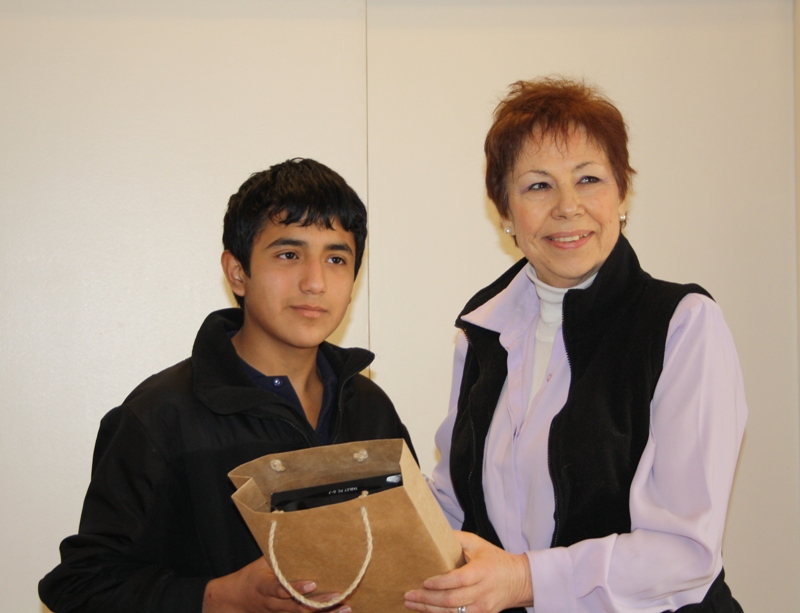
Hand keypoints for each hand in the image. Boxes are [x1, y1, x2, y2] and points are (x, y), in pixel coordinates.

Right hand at [202, 556, 349, 612]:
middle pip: (297, 607)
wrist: (235, 600)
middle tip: (338, 597)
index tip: (312, 583)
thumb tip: (293, 530)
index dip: (296, 588)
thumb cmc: (252, 576)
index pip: (280, 589)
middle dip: (319, 604)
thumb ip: (277, 552)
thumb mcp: (261, 562)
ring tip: (346, 609)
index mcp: (264, 586)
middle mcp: (273, 604)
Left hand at [403, 531, 532, 612]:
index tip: (425, 581)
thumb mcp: (478, 544)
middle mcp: (483, 592)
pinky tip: (426, 611)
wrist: (519, 580)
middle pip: (453, 600)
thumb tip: (434, 533)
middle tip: (409, 595)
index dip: (441, 582)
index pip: (459, 580)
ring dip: (430, 610)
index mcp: (482, 571)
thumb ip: (457, 538)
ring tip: (411, 604)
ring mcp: (483, 607)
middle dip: (428, 599)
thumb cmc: (495, 559)